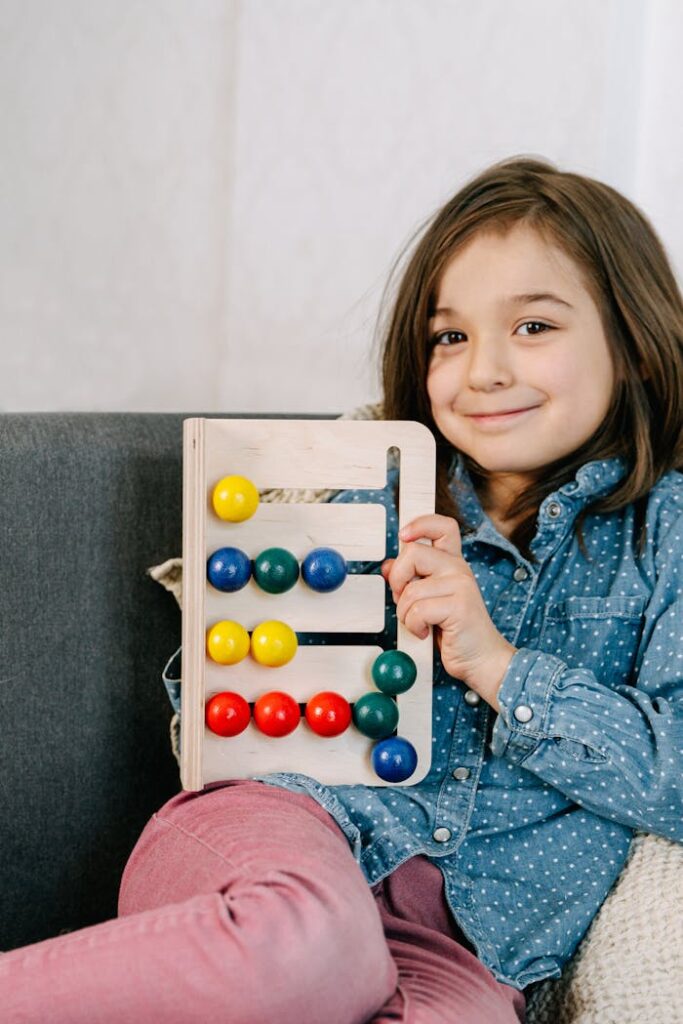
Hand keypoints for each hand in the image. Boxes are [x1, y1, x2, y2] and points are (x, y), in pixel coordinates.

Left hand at [381, 515, 516, 710]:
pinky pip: (417, 610)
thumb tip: (388, 565)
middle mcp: (458, 569)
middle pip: (412, 553)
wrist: (481, 659)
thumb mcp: (428, 601)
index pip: (443, 526)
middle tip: (404, 599)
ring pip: (410, 590)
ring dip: (405, 613)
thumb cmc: (455, 631)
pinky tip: (427, 632)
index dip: (420, 524)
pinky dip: (414, 626)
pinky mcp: (459, 606)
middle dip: (397, 580)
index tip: (404, 535)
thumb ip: (410, 581)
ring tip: (421, 623)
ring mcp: (460, 586)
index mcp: (453, 564)